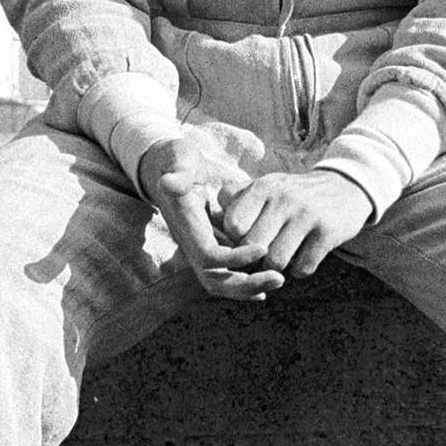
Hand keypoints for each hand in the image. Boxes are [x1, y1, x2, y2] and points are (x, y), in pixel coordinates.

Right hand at [135, 131, 281, 300]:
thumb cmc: (177, 160)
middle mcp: (191, 242)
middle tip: (279, 279)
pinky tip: (267, 282)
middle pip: (213, 278)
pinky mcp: (209, 245)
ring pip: (219, 281)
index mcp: (186, 225)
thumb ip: (178, 172)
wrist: (167, 166)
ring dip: (247, 286)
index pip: (208, 255)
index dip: (234, 257)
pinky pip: (225, 272)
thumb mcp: (178, 159)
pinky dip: (244, 280)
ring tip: (278, 280)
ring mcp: (198, 246)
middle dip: (244, 284)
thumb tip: (170, 182)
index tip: (263, 248)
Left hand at [222, 170, 372, 279]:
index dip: (235, 241)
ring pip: (276, 261)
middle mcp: (285, 199)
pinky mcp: (328, 232)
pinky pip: (304, 267)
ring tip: (283, 258)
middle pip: (252, 247)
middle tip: (262, 257)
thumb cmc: (297, 192)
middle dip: (254, 259)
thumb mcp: (269, 185)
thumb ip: (238, 196)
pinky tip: (304, 258)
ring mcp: (307, 215)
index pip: (233, 225)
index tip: (246, 242)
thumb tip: (213, 210)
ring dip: (277, 268)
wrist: (348, 187)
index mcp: (265, 188)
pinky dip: (301, 270)